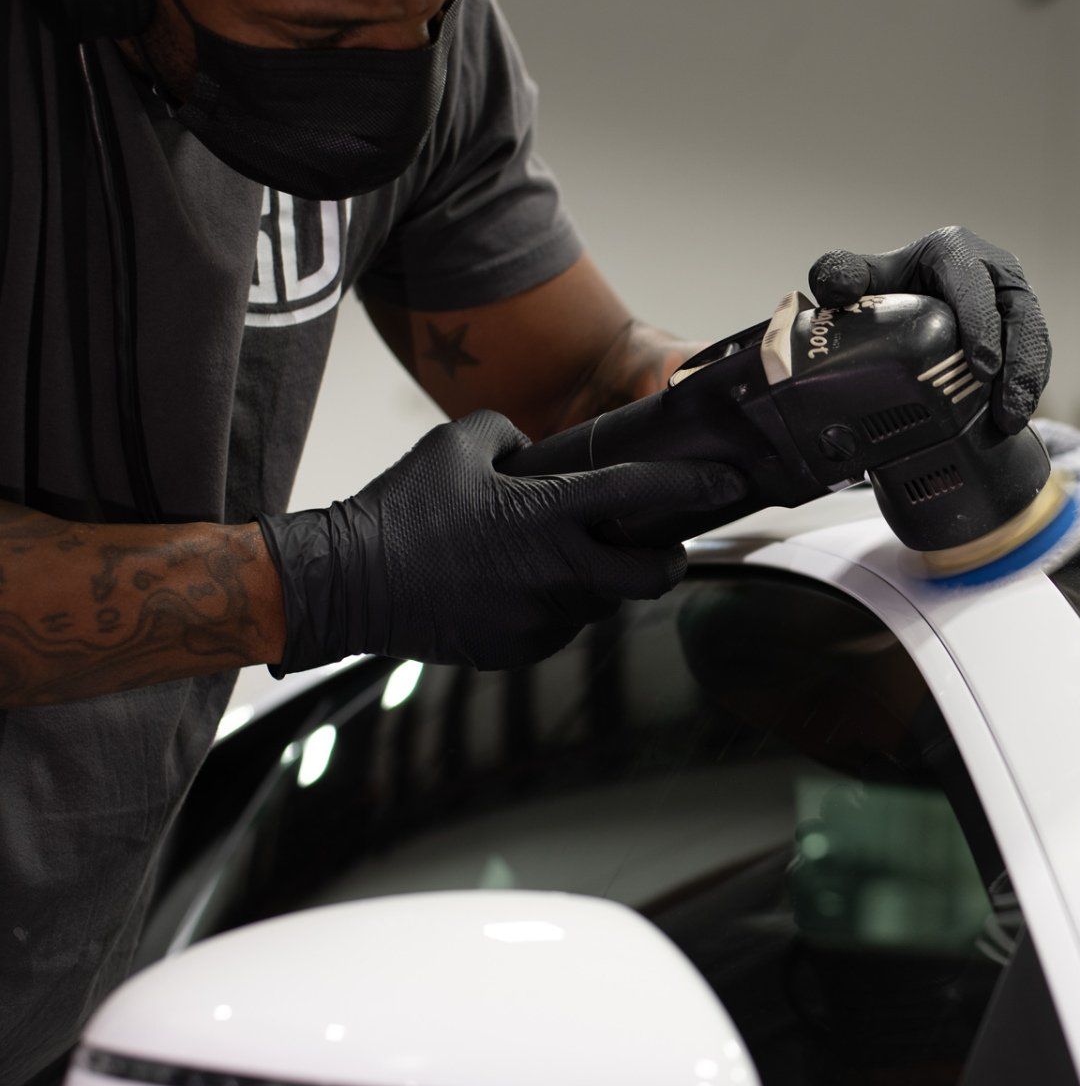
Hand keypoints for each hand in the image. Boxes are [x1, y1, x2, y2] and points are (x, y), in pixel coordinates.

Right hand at [258, 410, 744, 672]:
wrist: (344, 585)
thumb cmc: (400, 508)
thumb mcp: (456, 446)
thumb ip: (512, 434)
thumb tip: (537, 449)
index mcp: (546, 516)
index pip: (640, 497)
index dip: (693, 490)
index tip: (729, 484)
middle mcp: (555, 574)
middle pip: (650, 576)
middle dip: (667, 559)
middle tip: (663, 545)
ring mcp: (540, 620)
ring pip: (600, 601)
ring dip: (595, 579)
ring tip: (554, 555)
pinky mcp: (519, 651)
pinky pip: (558, 626)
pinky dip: (552, 605)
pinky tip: (514, 586)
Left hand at [809, 226, 1049, 433]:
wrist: (911, 299)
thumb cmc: (890, 288)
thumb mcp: (863, 277)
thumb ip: (841, 275)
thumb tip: (835, 289)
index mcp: (954, 251)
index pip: (973, 282)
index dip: (981, 323)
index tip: (980, 366)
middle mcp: (992, 270)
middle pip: (1018, 311)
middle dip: (1016, 361)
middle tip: (1002, 405)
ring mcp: (1012, 298)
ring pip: (1034, 335)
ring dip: (1028, 380)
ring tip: (1011, 420)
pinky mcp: (1023, 326)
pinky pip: (1036, 354)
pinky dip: (1030, 386)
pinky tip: (1014, 418)